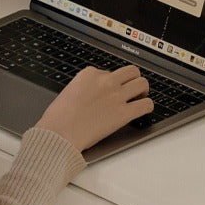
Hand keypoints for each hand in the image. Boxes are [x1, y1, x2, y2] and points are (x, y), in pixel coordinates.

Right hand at [36, 64, 153, 151]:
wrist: (59, 134)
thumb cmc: (58, 119)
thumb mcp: (69, 92)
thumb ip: (84, 88)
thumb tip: (93, 94)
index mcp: (89, 74)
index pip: (109, 72)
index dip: (111, 83)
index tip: (110, 92)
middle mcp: (105, 81)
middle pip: (131, 71)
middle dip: (133, 80)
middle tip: (132, 90)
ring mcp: (116, 96)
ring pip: (142, 83)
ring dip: (143, 90)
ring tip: (139, 99)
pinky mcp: (124, 113)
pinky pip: (146, 105)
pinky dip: (147, 106)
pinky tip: (142, 111)